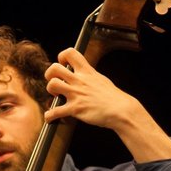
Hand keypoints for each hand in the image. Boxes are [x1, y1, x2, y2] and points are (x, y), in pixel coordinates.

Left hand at [44, 47, 170, 161]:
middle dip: (49, 74)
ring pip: (52, 85)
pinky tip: (50, 117)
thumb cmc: (113, 97)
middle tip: (54, 81)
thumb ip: (89, 76)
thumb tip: (85, 75)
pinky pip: (55, 111)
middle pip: (54, 68)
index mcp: (87, 71)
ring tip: (55, 96)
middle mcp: (79, 80)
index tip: (62, 64)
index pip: (70, 53)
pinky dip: (50, 115)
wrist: (121, 110)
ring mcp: (76, 94)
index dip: (62, 56)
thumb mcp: (101, 79)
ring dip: (50, 91)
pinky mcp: (75, 108)